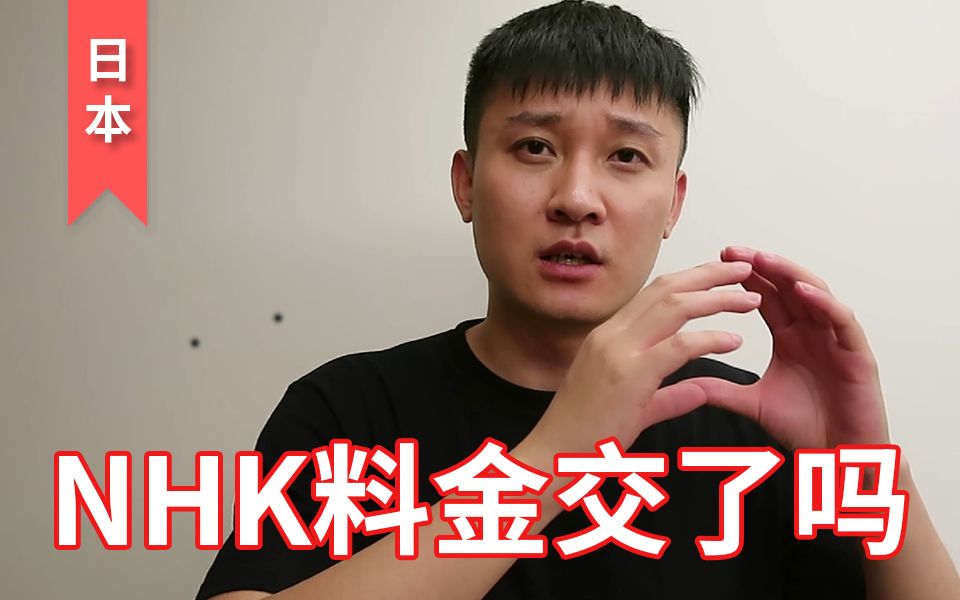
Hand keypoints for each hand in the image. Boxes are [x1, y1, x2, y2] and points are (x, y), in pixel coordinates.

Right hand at [530, 261, 761, 454]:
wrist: (553, 457)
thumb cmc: (584, 436)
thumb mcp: (634, 408)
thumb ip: (670, 396)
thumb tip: (701, 390)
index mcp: (607, 337)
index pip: (652, 294)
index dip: (689, 280)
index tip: (718, 277)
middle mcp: (610, 335)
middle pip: (666, 289)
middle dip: (708, 276)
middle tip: (741, 270)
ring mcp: (617, 351)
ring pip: (674, 307)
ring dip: (716, 299)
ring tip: (749, 298)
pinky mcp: (629, 374)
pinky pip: (678, 346)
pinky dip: (710, 339)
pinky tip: (735, 341)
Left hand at [685, 246, 890, 449]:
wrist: (837, 458)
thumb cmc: (805, 428)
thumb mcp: (753, 403)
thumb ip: (722, 389)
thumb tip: (683, 380)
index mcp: (790, 337)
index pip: (766, 297)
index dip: (743, 278)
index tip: (715, 263)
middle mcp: (814, 332)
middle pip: (788, 287)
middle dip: (761, 266)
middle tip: (731, 252)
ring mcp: (837, 339)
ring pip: (816, 294)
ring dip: (789, 274)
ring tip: (762, 260)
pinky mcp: (858, 354)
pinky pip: (842, 320)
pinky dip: (823, 302)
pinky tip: (801, 291)